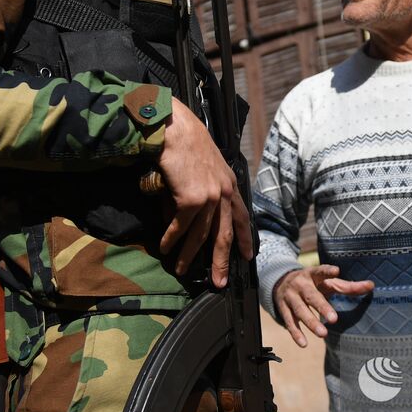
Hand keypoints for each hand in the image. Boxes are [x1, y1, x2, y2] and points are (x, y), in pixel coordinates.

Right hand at [155, 105, 252, 287]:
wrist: (175, 129)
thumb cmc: (185, 142)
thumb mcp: (202, 169)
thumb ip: (199, 195)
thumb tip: (183, 222)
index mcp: (230, 183)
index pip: (241, 217)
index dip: (244, 239)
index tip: (247, 257)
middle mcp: (225, 192)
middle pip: (224, 235)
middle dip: (221, 261)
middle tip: (219, 282)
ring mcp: (210, 197)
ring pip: (200, 236)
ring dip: (188, 255)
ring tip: (181, 270)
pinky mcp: (192, 200)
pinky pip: (180, 227)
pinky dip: (170, 239)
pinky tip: (165, 249)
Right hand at [274, 266, 374, 347]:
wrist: (281, 282)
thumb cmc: (313, 284)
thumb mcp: (328, 282)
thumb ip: (348, 286)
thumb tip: (371, 286)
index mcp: (313, 275)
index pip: (321, 271)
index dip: (327, 271)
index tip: (336, 271)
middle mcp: (300, 284)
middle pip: (311, 296)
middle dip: (322, 307)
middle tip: (334, 319)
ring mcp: (291, 297)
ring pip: (300, 310)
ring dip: (311, 322)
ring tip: (323, 333)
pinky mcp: (283, 309)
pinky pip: (290, 322)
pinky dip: (296, 334)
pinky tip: (304, 344)